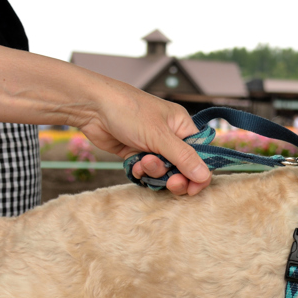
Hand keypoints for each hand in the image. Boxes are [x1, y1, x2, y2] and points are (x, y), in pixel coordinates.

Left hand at [76, 79, 211, 195]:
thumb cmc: (127, 110)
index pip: (200, 156)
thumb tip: (204, 176)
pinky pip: (145, 172)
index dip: (198, 174)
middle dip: (173, 175)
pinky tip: (133, 164)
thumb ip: (183, 158)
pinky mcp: (136, 153)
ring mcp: (152, 146)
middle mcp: (169, 137)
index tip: (191, 189)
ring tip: (142, 162)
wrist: (92, 107)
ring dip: (153, 172)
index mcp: (182, 126)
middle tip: (168, 182)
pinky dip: (140, 172)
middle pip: (181, 168)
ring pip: (162, 172)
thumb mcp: (159, 135)